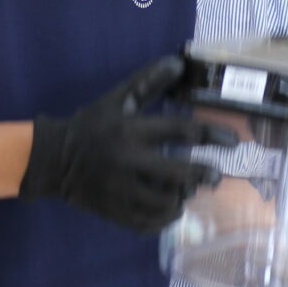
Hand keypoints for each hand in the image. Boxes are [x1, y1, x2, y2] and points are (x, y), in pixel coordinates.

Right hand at [19, 55, 237, 232]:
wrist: (54, 160)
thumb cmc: (92, 126)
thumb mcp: (118, 99)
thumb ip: (148, 82)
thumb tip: (179, 64)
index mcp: (130, 130)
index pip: (181, 131)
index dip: (212, 135)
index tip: (233, 141)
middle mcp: (127, 161)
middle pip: (178, 172)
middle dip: (204, 174)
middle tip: (215, 177)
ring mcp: (120, 190)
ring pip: (165, 202)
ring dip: (182, 197)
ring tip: (187, 192)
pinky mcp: (115, 211)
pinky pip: (148, 222)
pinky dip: (164, 218)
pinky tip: (170, 209)